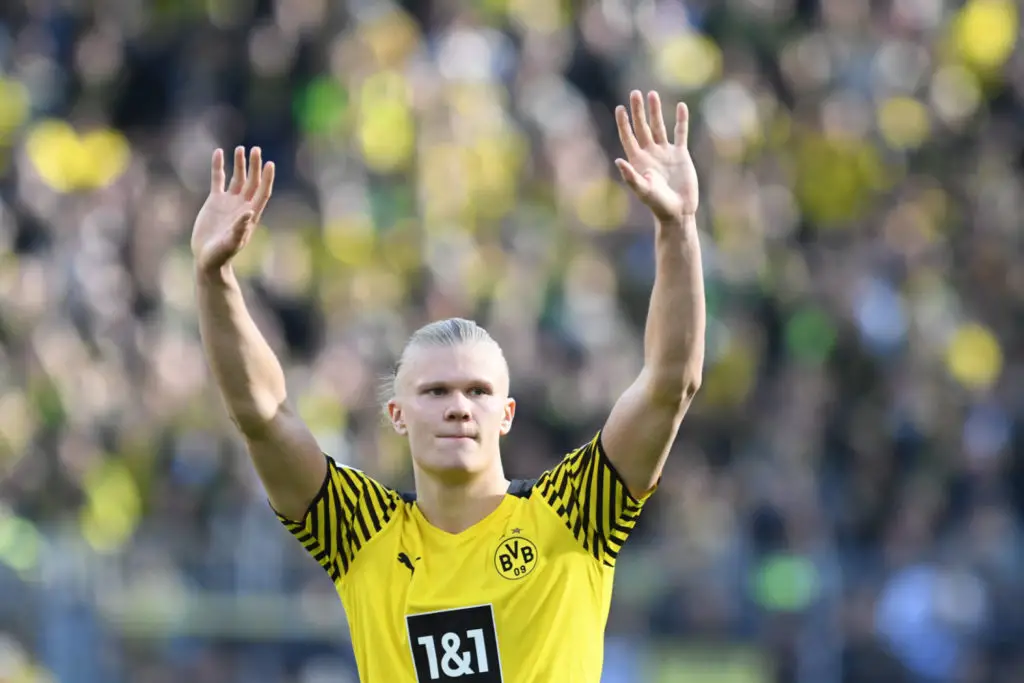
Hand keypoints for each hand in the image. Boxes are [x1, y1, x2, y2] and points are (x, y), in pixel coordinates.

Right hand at [191, 146, 274, 274]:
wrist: (207, 258)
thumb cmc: (222, 254)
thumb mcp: (231, 242)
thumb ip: (240, 228)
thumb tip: (249, 211)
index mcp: (251, 215)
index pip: (262, 192)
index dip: (267, 178)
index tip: (269, 164)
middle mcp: (242, 205)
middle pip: (252, 181)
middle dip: (254, 166)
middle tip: (256, 150)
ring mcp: (229, 202)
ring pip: (237, 178)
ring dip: (239, 164)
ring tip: (241, 149)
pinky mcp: (215, 201)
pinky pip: (218, 179)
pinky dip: (218, 167)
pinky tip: (218, 153)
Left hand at [614, 90, 698, 220]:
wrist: (678, 211)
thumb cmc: (657, 204)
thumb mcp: (643, 190)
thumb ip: (631, 176)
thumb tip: (618, 161)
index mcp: (638, 160)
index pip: (628, 137)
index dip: (623, 123)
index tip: (620, 108)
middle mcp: (650, 153)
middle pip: (642, 127)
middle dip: (638, 111)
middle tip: (634, 93)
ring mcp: (665, 152)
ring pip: (659, 127)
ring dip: (655, 111)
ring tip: (652, 94)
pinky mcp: (680, 154)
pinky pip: (680, 133)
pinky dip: (681, 121)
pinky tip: (681, 107)